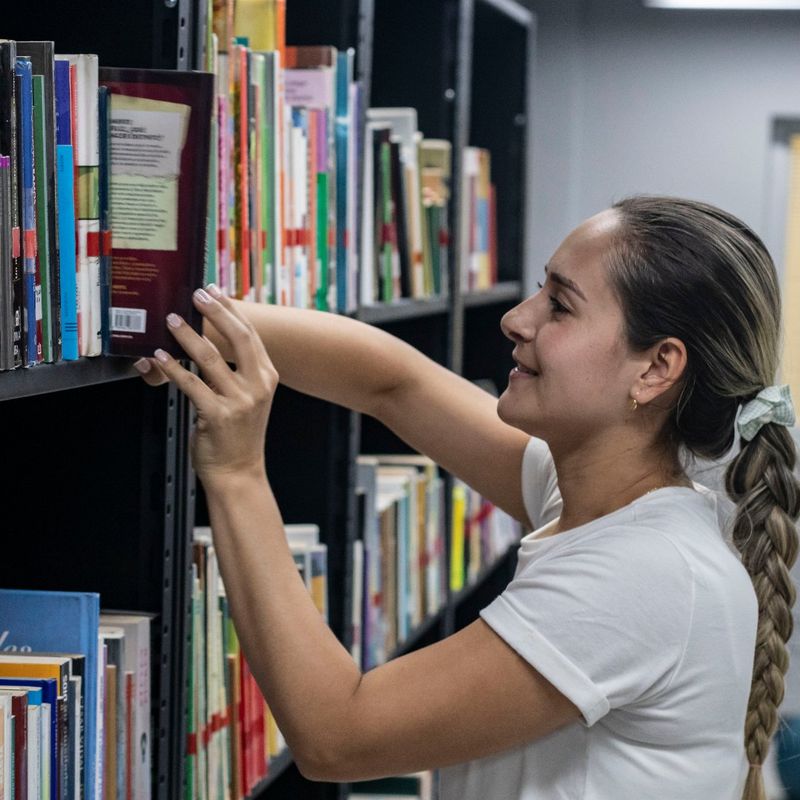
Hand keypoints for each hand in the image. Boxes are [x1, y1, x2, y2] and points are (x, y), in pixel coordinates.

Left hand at [133, 285, 277, 482]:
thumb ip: (237, 371)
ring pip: (210, 358)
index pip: (250, 335)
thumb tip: (211, 339)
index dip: (231, 309)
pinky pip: (192, 384)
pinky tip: (160, 357)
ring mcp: (240, 401)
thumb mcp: (248, 398)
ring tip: (170, 320)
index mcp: (267, 377)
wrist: (238, 472)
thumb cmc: (238, 434)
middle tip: (196, 295)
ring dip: (187, 335)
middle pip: (238, 338)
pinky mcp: (218, 415)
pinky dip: (173, 368)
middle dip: (215, 312)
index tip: (214, 291)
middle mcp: (258, 386)